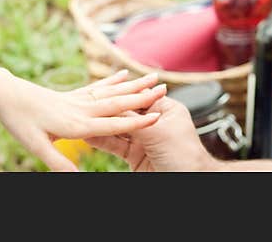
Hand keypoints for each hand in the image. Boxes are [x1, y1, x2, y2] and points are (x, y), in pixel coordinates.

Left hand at [0, 67, 166, 170]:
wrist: (6, 93)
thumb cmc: (19, 120)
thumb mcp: (35, 146)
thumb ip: (58, 162)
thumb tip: (75, 178)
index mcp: (76, 123)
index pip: (112, 123)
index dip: (136, 120)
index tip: (159, 116)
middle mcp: (81, 108)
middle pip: (117, 103)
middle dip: (142, 97)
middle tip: (165, 89)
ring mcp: (78, 99)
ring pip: (111, 92)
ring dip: (133, 85)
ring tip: (152, 77)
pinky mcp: (73, 94)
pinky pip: (98, 87)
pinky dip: (113, 80)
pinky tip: (124, 73)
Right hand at [85, 96, 220, 170]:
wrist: (190, 183)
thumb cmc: (185, 156)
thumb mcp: (158, 132)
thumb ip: (134, 120)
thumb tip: (111, 108)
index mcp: (165, 109)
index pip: (137, 97)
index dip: (119, 94)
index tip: (100, 89)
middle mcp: (153, 122)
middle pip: (125, 112)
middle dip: (106, 109)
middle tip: (86, 103)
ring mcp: (143, 140)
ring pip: (117, 129)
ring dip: (100, 125)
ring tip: (81, 118)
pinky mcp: (134, 155)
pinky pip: (115, 145)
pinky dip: (101, 140)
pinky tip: (88, 135)